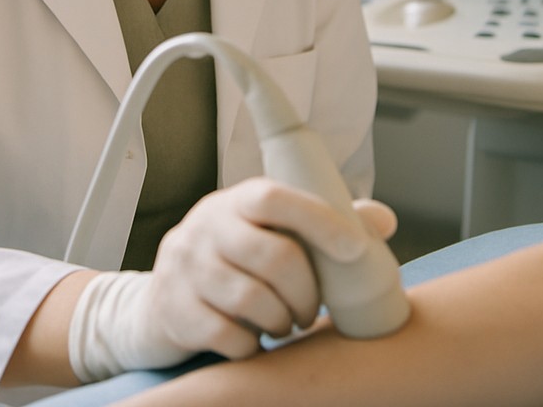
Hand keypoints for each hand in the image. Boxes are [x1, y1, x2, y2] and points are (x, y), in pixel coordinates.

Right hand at [66, 185, 402, 381]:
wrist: (159, 302)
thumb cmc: (234, 262)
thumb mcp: (270, 233)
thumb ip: (324, 225)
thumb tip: (383, 220)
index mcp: (235, 201)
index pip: (275, 197)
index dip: (319, 220)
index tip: (356, 249)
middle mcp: (206, 226)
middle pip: (274, 256)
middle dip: (306, 292)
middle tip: (311, 310)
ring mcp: (185, 267)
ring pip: (252, 300)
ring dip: (282, 321)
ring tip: (284, 322)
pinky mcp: (175, 311)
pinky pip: (228, 336)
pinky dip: (251, 345)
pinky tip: (253, 338)